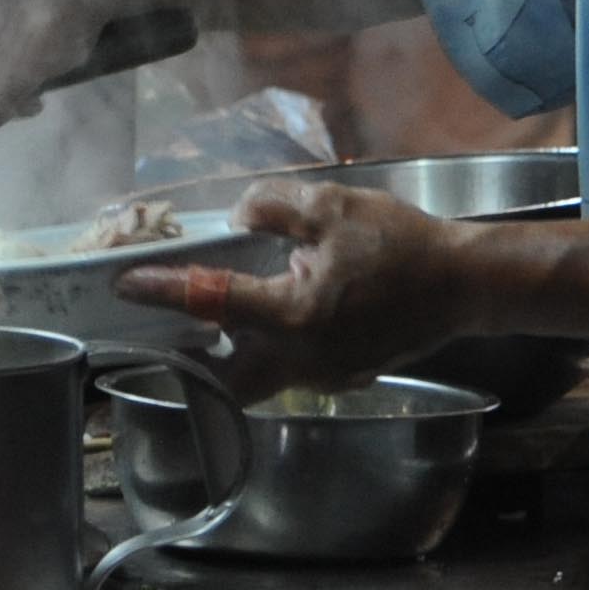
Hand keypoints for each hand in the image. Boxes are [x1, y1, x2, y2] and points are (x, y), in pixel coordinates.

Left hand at [122, 180, 463, 396]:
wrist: (464, 285)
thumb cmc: (401, 244)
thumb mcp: (334, 208)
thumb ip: (276, 207)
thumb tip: (239, 215)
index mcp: (293, 316)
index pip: (210, 303)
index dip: (161, 291)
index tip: (124, 284)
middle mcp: (301, 359)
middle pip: (223, 382)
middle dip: (185, 366)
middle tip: (155, 335)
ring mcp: (323, 376)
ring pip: (255, 380)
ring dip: (224, 359)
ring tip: (197, 325)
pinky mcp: (342, 376)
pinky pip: (288, 372)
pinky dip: (263, 353)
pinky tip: (259, 321)